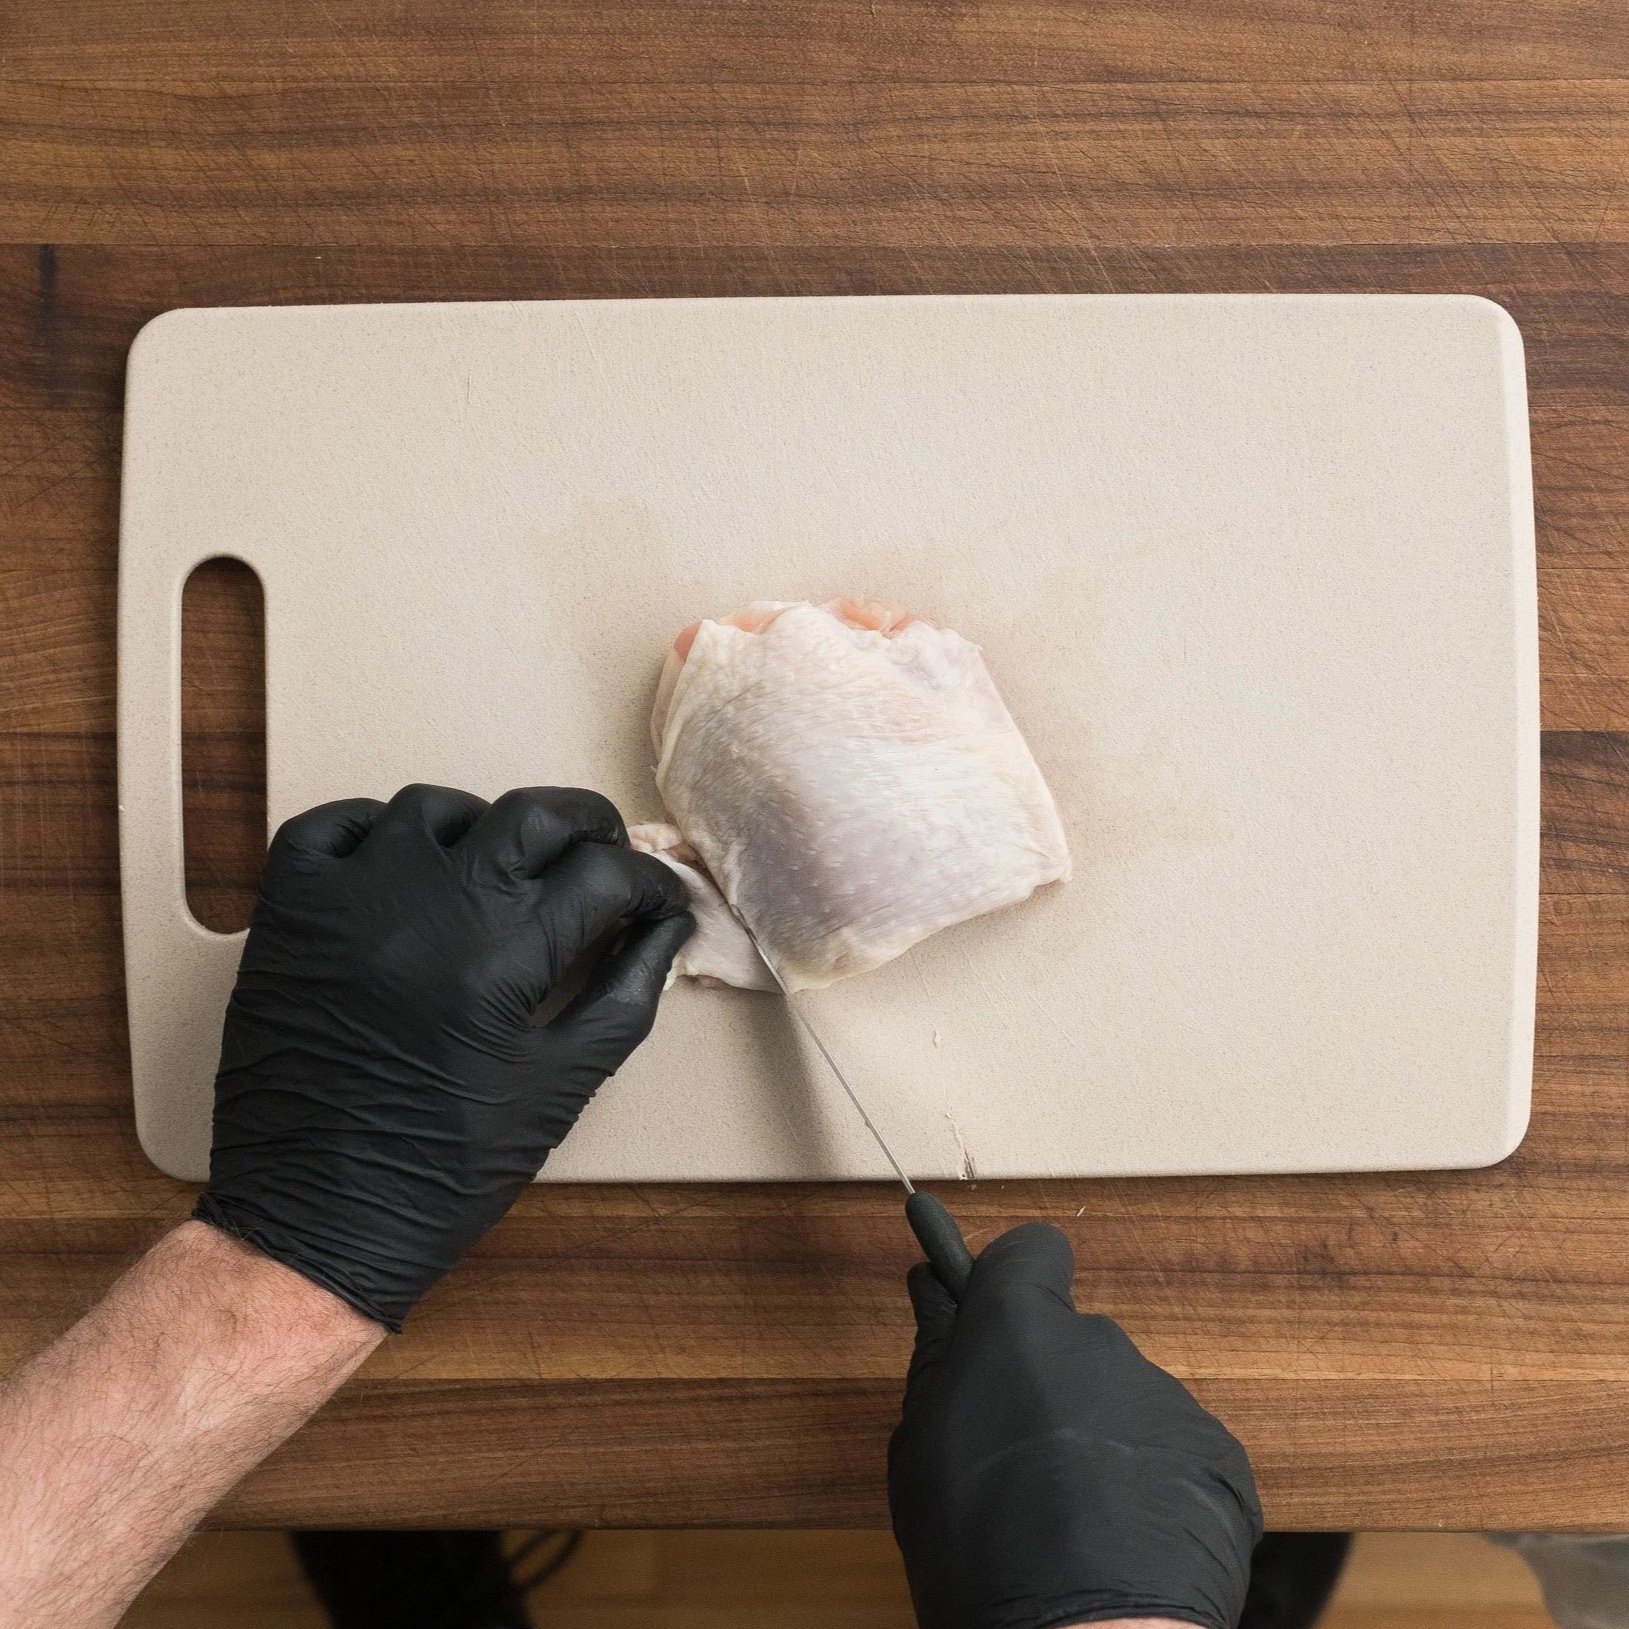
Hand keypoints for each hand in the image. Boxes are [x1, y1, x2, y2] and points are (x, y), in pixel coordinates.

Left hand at [195, 783, 692, 1330]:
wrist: (314, 1219)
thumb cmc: (446, 1168)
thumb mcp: (560, 1089)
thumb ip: (625, 995)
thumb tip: (666, 927)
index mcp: (504, 960)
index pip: (606, 875)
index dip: (649, 883)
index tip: (656, 900)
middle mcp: (429, 909)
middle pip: (534, 815)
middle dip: (588, 827)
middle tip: (602, 858)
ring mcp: (350, 901)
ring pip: (436, 807)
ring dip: (486, 827)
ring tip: (500, 870)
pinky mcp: (287, 912)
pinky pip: (333, 825)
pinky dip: (376, 830)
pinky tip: (403, 868)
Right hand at [889, 1223, 1260, 1628]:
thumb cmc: (980, 1549)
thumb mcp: (921, 1447)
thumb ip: (938, 1359)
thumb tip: (935, 1295)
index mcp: (1021, 1326)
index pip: (1032, 1249)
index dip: (1017, 1282)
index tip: (997, 1324)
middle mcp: (1102, 1342)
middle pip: (1076, 1342)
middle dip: (1053, 1385)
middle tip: (1024, 1461)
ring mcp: (1168, 1399)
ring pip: (1126, 1401)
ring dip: (1103, 1441)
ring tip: (1074, 1519)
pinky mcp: (1221, 1458)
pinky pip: (1175, 1453)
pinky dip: (1152, 1486)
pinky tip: (1124, 1540)